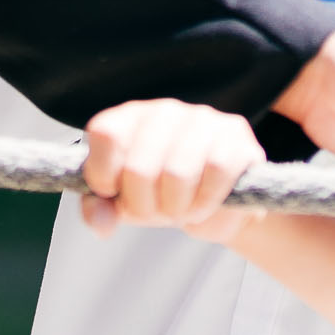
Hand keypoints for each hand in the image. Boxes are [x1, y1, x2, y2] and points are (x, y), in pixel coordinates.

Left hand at [78, 100, 261, 233]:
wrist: (214, 207)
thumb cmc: (160, 197)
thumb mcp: (122, 203)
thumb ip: (99, 209)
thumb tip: (101, 223)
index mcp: (129, 118)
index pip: (106, 134)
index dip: (105, 174)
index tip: (115, 191)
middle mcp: (164, 111)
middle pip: (139, 168)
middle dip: (144, 206)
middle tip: (155, 211)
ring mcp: (202, 118)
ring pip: (178, 174)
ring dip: (176, 208)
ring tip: (180, 209)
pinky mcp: (235, 134)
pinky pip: (216, 172)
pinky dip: (206, 202)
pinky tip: (204, 204)